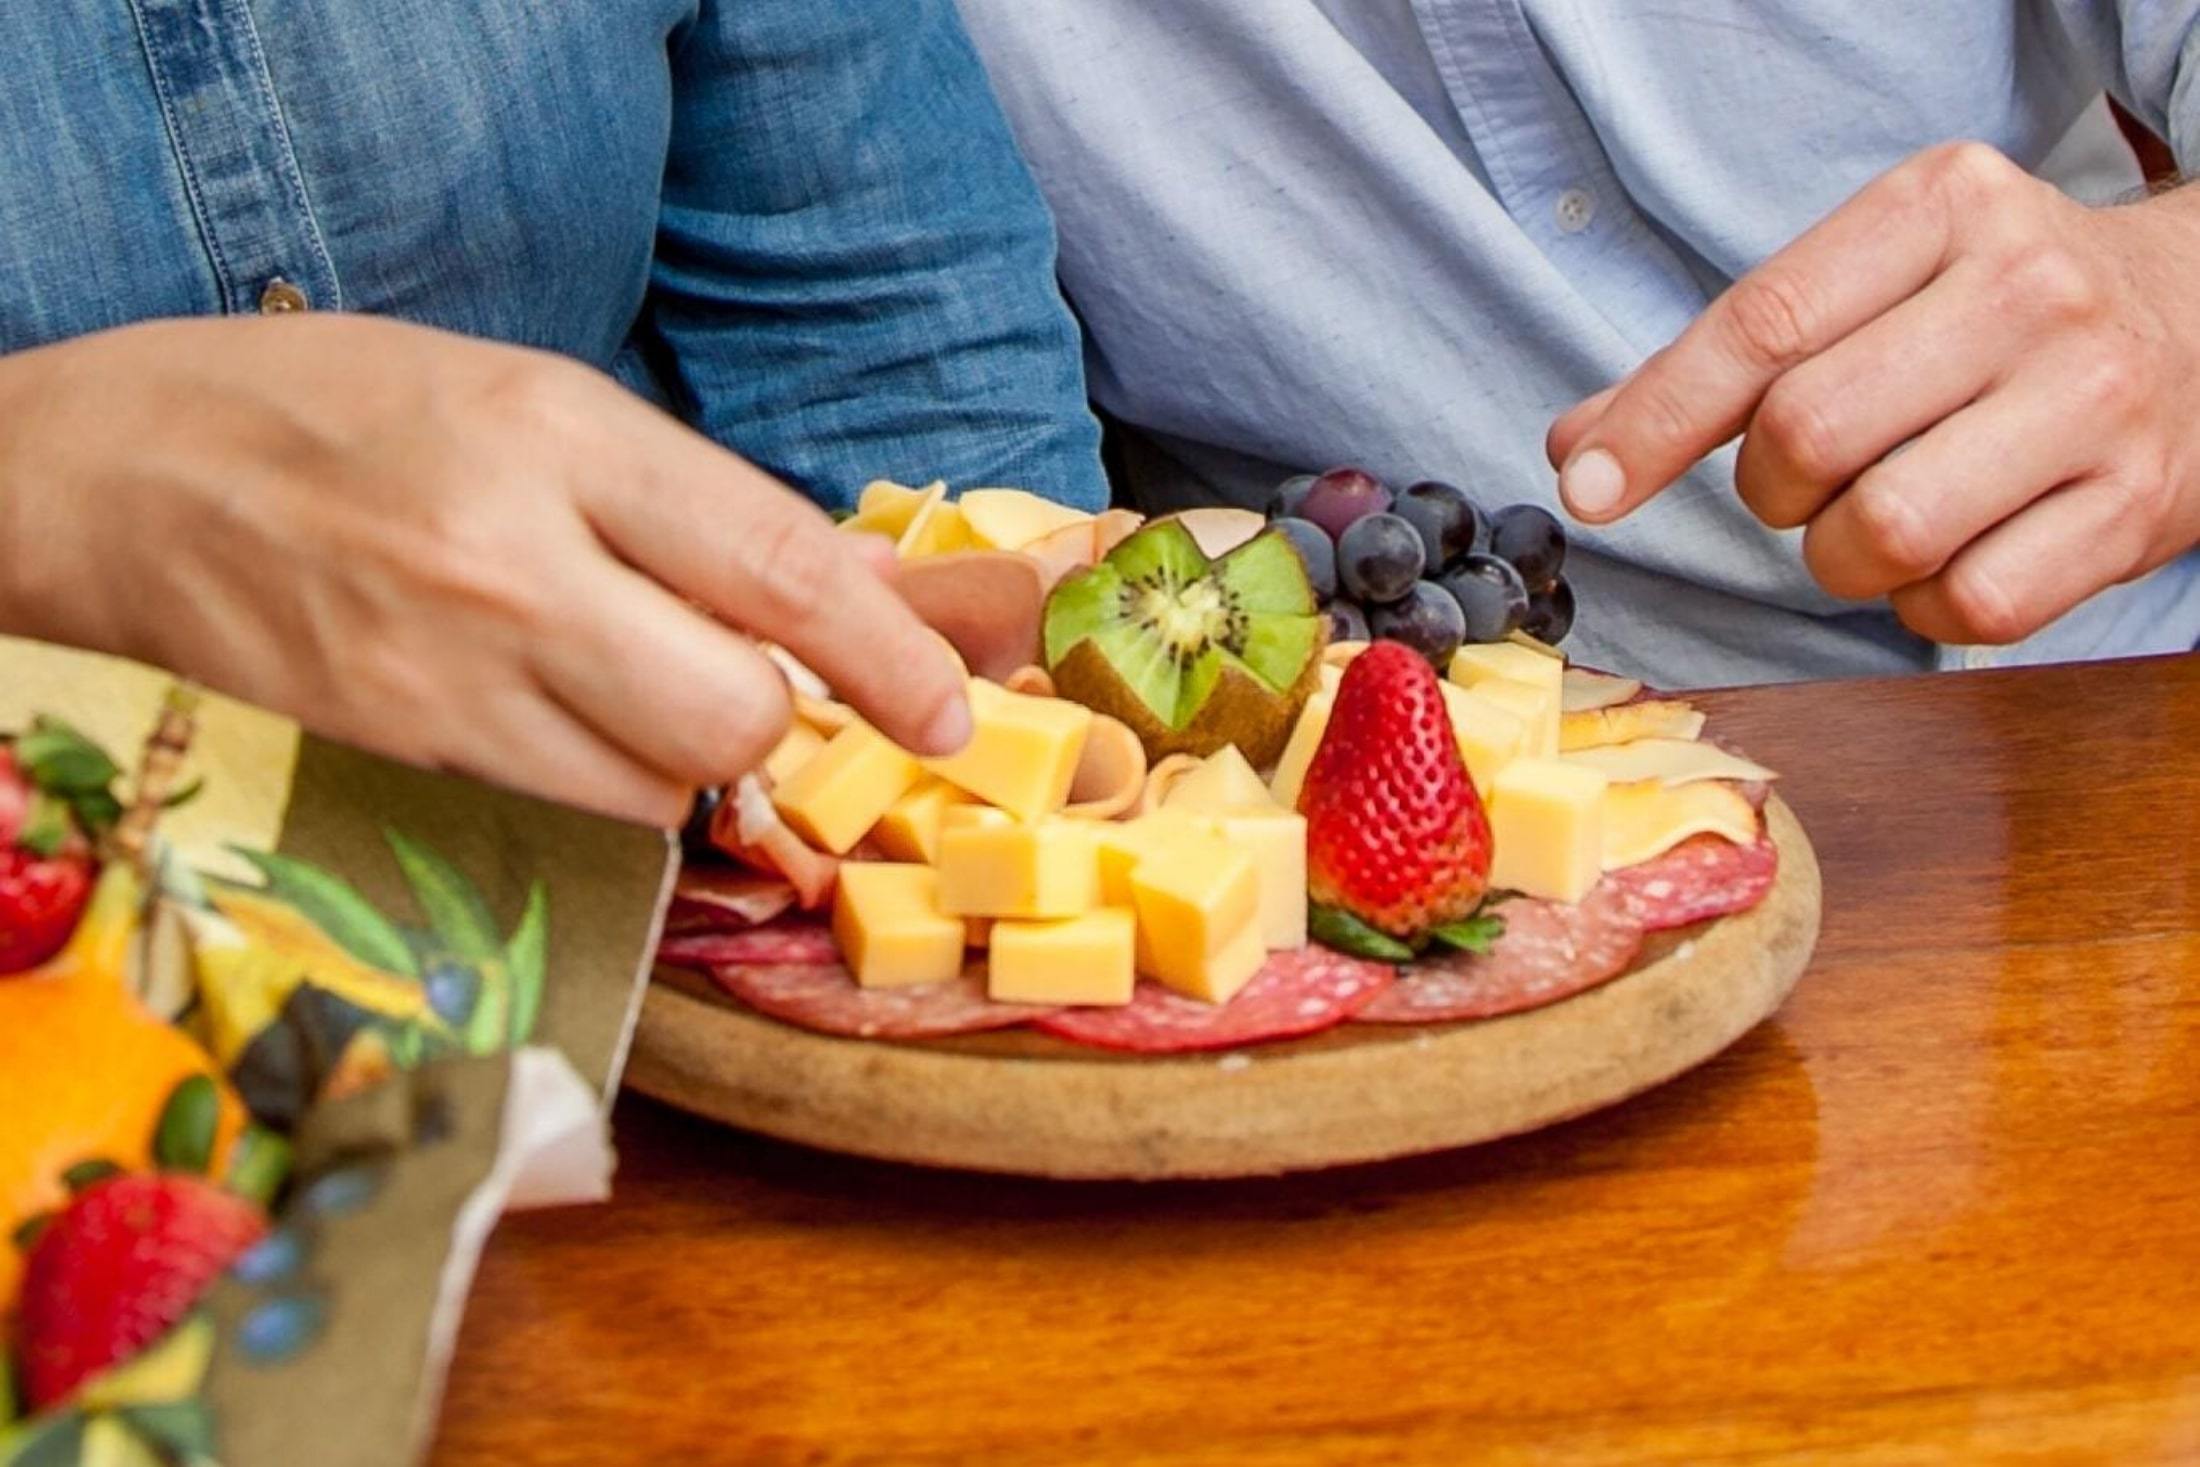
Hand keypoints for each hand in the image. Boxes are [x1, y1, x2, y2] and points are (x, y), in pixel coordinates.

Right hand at [0, 316, 969, 824]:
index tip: (952, 710)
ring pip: (652, 795)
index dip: (892, 654)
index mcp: (556, 438)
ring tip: (617, 683)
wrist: (110, 477)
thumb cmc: (334, 410)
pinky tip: (553, 719)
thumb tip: (866, 593)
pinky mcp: (395, 764)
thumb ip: (694, 503)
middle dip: (773, 722)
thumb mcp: (529, 398)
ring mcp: (442, 684)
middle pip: (731, 719)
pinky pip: (565, 818)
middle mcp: (508, 569)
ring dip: (679, 763)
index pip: (778, 567)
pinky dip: (599, 790)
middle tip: (750, 684)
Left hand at [1547, 143, 2199, 644]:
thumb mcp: (1871, 284)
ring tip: (1878, 513)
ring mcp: (2094, 399)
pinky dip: (1924, 603)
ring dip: (1841, 555)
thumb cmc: (1996, 312)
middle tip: (1805, 481)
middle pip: (1808, 434)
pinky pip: (1968, 604)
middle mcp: (2028, 288)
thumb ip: (1722, 360)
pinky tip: (1950, 554)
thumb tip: (1578, 450)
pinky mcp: (2134, 506)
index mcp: (1942, 207)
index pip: (1761, 324)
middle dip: (1770, 489)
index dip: (1657, 420)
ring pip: (1882, 531)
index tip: (1590, 490)